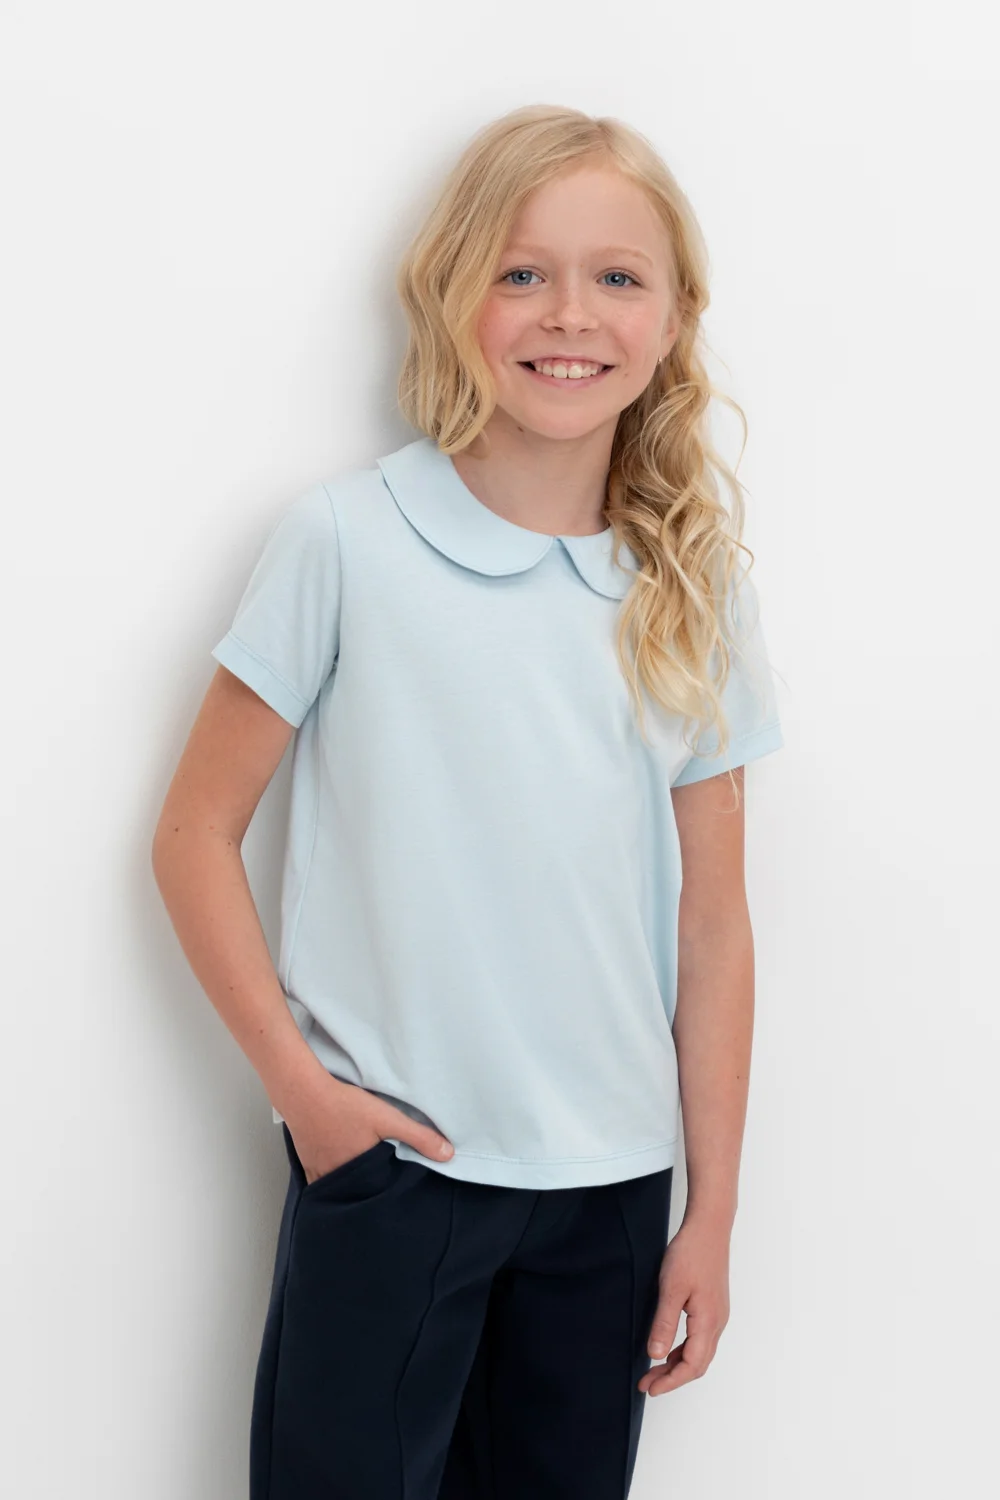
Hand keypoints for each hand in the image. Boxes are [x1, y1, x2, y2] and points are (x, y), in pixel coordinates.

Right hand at [283, 1075, 454, 1184]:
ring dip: (350, 1188)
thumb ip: (418, 1136)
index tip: (399, 1192)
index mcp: (360, 1173)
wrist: (304, 1093)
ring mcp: (319, 1173)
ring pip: (339, 1189)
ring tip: (364, 1185)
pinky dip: (331, 1183)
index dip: (390, 1193)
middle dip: (370, 1194)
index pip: (380, 1194)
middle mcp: (338, 1179)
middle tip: (382, 1191)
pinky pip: (320, 1182)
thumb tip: (448, 1155)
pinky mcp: (307, 1164)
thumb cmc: (345, 1105)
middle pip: (358, 1193)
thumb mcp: (387, 1118)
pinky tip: (339, 1177)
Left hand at [638, 1212, 730, 1395]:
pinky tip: (668, 1346)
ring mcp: (717, 1315)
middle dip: (673, 1378)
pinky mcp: (714, 1306)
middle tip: (648, 1384)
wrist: (709, 1227)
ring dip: (678, 1364)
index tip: (650, 1388)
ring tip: (654, 1369)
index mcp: (708, 1322)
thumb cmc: (691, 1253)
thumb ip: (664, 1323)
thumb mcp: (671, 1288)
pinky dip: (684, 1350)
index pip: (692, 1365)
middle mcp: (717, 1323)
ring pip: (700, 1352)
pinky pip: (700, 1339)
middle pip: (698, 1364)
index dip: (671, 1381)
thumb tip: (656, 1355)